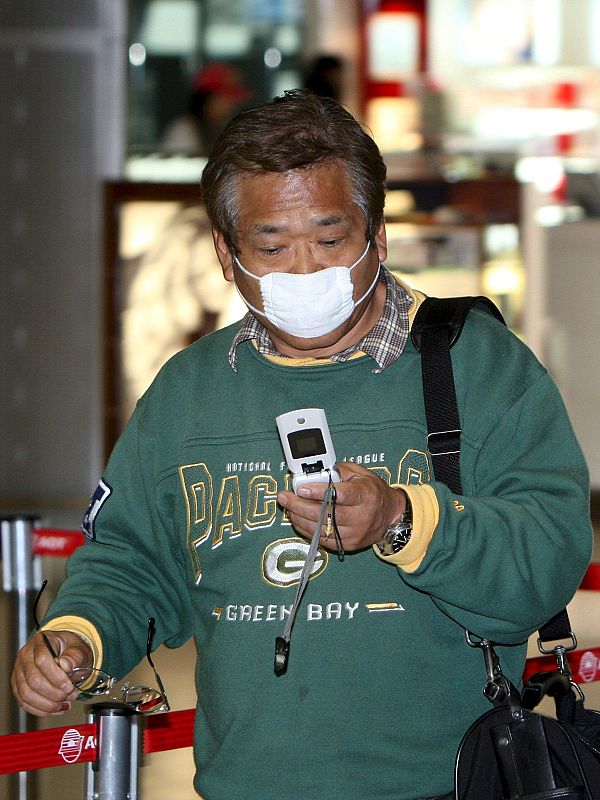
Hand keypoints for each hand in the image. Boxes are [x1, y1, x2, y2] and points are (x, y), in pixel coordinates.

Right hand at [11, 630, 92, 716]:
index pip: (42, 660)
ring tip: (64, 704)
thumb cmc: (71, 650)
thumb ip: (75, 656)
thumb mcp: (79, 648)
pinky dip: (40, 710)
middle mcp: (25, 656)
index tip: (69, 686)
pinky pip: (24, 703)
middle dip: (54, 693)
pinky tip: (55, 709)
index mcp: (41, 642)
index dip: (56, 677)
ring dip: (47, 704)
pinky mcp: (17, 686)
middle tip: (69, 695)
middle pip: (33, 680)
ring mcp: (19, 671)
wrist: (65, 653)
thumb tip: (66, 665)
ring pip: (26, 694)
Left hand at [277, 462, 406, 551]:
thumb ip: (337, 471)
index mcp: (365, 495)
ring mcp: (354, 533)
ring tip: (287, 507)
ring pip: (320, 528)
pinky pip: (321, 539)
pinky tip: (297, 519)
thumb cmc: (372, 491)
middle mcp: (361, 516)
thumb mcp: (360, 473)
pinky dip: (306, 529)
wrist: (390, 515)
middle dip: (300, 505)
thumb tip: (314, 474)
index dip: (319, 492)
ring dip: (299, 518)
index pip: (340, 495)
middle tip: (284, 497)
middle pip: (325, 514)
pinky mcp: (348, 545)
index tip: (301, 488)